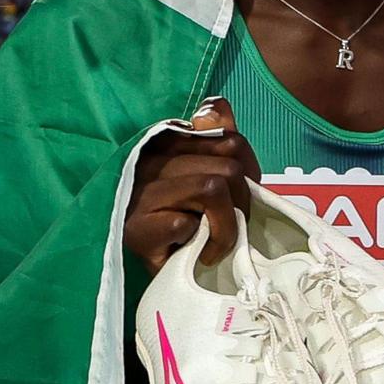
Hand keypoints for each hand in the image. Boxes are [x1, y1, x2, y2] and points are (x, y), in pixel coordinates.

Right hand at [124, 99, 257, 273]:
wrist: (145, 270)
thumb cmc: (177, 221)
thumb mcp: (204, 175)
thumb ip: (216, 137)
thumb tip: (208, 112)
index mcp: (167, 142)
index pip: (227, 135)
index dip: (247, 166)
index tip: (239, 194)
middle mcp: (150, 161)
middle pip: (228, 165)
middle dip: (240, 203)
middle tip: (228, 226)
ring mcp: (140, 194)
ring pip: (211, 187)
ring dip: (225, 227)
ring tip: (215, 243)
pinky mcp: (136, 228)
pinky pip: (185, 221)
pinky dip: (201, 241)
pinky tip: (196, 251)